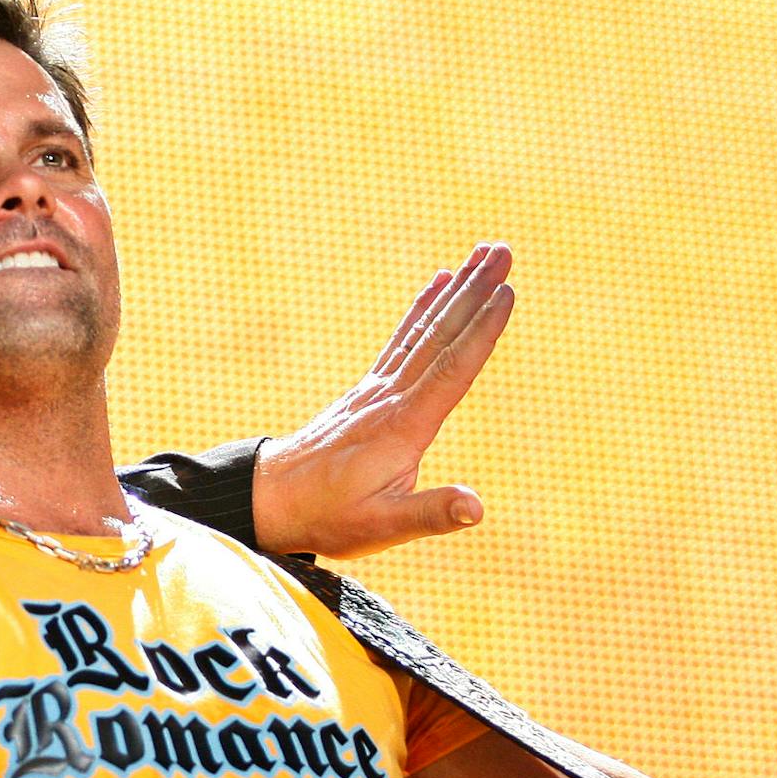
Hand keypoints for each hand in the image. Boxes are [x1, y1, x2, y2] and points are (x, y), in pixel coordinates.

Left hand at [250, 243, 512, 558]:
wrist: (270, 499)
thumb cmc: (327, 516)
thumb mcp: (381, 527)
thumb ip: (431, 514)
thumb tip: (476, 508)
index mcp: (403, 426)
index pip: (451, 369)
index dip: (481, 331)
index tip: (506, 291)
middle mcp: (390, 397)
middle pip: (440, 335)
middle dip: (475, 291)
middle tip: (504, 250)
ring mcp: (377, 390)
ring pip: (424, 330)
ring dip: (457, 291)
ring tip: (484, 254)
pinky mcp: (369, 392)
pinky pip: (402, 341)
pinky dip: (423, 309)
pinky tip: (439, 285)